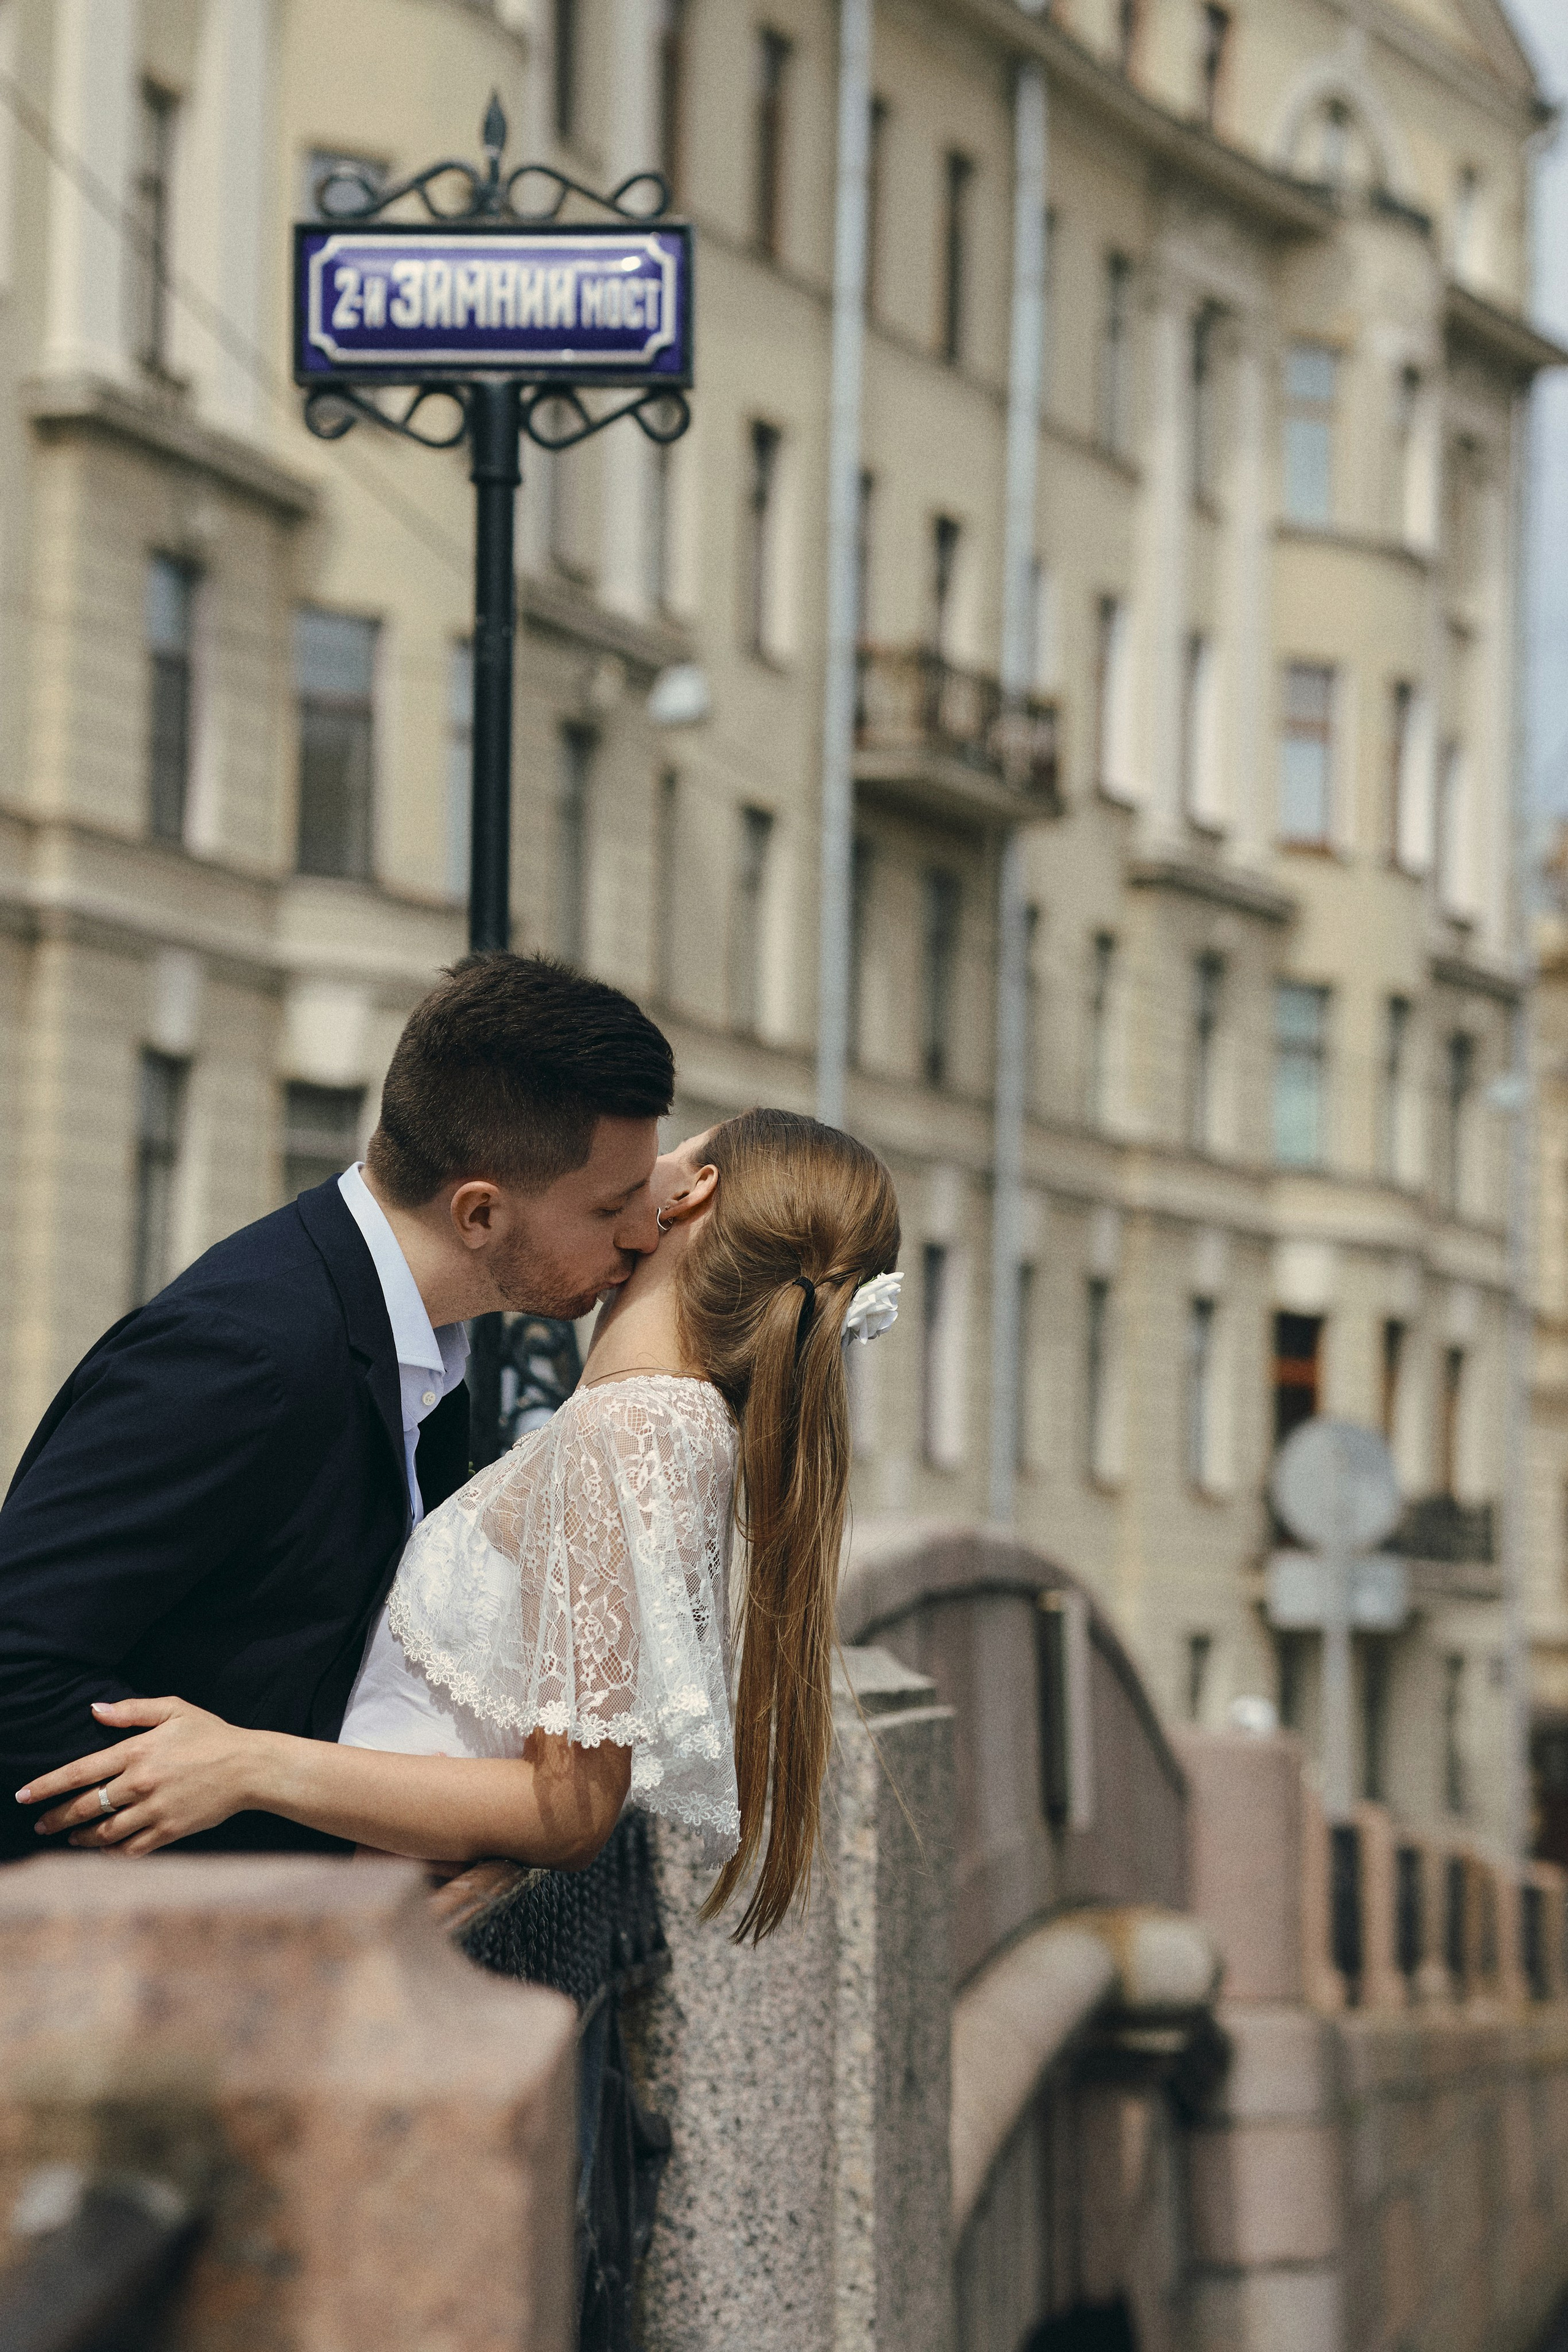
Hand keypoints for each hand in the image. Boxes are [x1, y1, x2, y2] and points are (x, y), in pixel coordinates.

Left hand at [18, 1697, 262, 1854]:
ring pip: (104, 1831)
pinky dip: (111, 1852)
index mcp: (137, 1751)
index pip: (80, 1771)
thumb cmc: (210, 1734)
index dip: (47, 1785)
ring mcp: (155, 1810)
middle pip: (85, 1806)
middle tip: (40, 1824)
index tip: (23, 1795)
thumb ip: (131, 1711)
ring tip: (70, 1837)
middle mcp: (141, 1783)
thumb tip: (93, 1710)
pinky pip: (130, 1848)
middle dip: (56, 1817)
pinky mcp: (169, 1831)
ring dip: (80, 1836)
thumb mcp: (174, 1709)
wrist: (248, 1767)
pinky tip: (102, 1848)